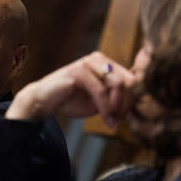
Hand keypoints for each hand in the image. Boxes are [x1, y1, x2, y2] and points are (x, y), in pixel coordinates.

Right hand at [6, 52, 135, 126]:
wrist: (43, 101)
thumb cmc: (69, 100)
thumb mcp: (98, 101)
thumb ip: (114, 100)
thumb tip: (137, 109)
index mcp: (104, 63)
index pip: (131, 77)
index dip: (134, 98)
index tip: (129, 117)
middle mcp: (98, 59)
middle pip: (128, 80)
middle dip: (127, 103)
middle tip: (121, 120)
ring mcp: (88, 63)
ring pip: (118, 84)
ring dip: (118, 107)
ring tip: (112, 121)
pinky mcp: (78, 71)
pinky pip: (100, 91)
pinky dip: (106, 108)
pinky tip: (106, 120)